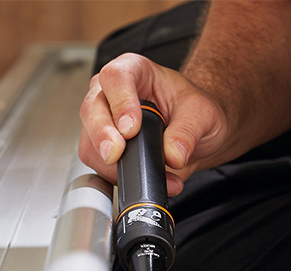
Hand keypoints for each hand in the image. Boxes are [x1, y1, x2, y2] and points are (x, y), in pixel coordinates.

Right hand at [78, 53, 228, 195]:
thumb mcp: (201, 114)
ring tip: (154, 173)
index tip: (131, 128)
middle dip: (102, 135)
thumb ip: (188, 131)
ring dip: (115, 165)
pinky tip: (147, 180)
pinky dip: (121, 178)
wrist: (194, 134)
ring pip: (88, 141)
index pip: (116, 77)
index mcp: (133, 70)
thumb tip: (172, 154)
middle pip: (91, 109)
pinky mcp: (102, 149)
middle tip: (117, 154)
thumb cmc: (192, 111)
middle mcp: (110, 92)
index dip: (120, 102)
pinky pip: (99, 166)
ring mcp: (103, 121)